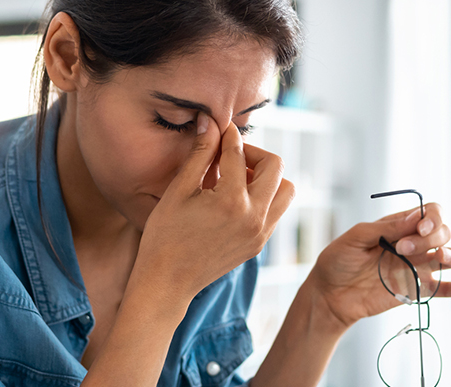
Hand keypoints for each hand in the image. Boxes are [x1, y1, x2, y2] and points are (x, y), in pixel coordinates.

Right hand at [133, 112, 294, 303]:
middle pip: (276, 166)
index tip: (219, 127)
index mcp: (232, 201)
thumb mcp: (179, 190)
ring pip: (285, 190)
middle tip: (230, 155)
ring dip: (267, 177)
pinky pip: (276, 211)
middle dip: (254, 153)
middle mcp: (254, 217)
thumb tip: (210, 121)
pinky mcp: (259, 244)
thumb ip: (200, 154)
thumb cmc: (164, 236)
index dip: (227, 135)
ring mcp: (260, 234)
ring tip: (237, 178)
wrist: (167, 282)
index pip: (238, 153)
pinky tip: (236, 197)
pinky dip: (264, 197)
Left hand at [307, 203, 450, 326]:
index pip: (430, 213)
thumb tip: (415, 218)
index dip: (432, 218)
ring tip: (439, 257)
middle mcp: (413, 244)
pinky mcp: (417, 290)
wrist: (330, 295)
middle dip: (430, 237)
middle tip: (402, 249)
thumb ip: (386, 228)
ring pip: (450, 256)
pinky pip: (445, 288)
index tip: (419, 228)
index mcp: (399, 226)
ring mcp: (418, 267)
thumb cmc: (338, 262)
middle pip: (443, 232)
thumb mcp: (355, 238)